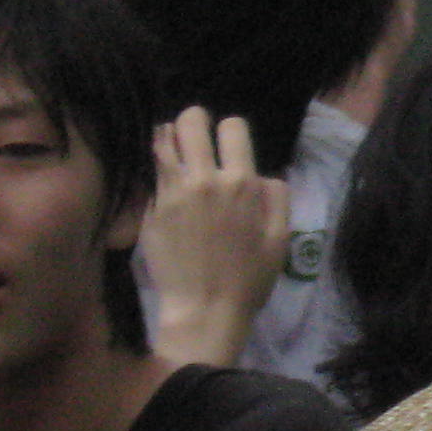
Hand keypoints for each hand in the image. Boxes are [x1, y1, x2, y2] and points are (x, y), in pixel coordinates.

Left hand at [142, 108, 290, 367]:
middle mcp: (204, 180)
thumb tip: (265, 175)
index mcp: (240, 183)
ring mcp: (171, 193)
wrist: (204, 310)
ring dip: (169, 137)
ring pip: (162, 141)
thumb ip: (276, 198)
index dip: (232, 131)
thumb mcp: (280, 239)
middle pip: (190, 122)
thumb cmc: (249, 279)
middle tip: (197, 134)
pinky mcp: (150, 209)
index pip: (232, 127)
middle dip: (195, 121)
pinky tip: (163, 180)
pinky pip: (151, 174)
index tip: (230, 144)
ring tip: (174, 148)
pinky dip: (157, 169)